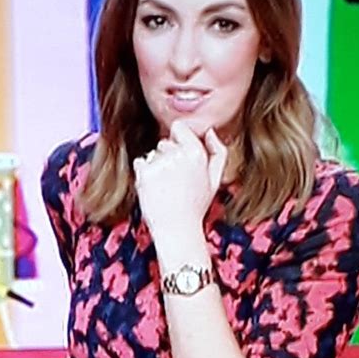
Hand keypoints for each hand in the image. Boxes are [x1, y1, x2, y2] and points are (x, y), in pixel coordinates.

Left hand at [132, 120, 227, 238]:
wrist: (177, 231)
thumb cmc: (196, 207)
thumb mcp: (215, 180)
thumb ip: (218, 152)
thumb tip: (210, 131)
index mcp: (197, 153)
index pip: (179, 127)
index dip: (178, 140)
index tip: (180, 158)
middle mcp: (178, 155)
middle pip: (164, 142)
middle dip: (168, 157)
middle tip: (176, 181)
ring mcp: (160, 163)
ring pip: (152, 154)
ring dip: (156, 167)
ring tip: (166, 188)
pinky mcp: (145, 173)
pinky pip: (140, 163)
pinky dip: (144, 174)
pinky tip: (155, 189)